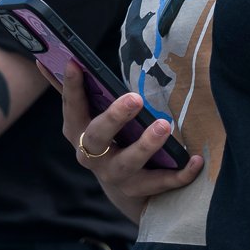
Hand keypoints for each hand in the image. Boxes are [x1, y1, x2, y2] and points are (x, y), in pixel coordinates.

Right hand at [57, 64, 202, 216]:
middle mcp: (92, 156)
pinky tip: (195, 161)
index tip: (75, 64)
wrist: (122, 188)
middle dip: (114, 117)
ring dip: (146, 145)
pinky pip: (161, 183)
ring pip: (128, 163)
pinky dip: (180, 174)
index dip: (71, 87)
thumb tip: (54, 58)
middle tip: (135, 98)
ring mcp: (115, 176)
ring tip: (164, 125)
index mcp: (78, 132)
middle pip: (97, 137)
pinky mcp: (139, 191)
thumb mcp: (88, 118)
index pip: (72, 107)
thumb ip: (75, 91)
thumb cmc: (107, 139)